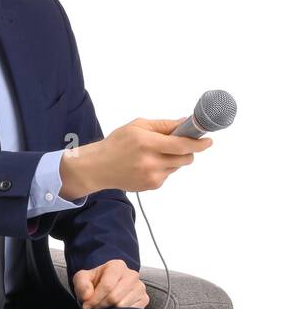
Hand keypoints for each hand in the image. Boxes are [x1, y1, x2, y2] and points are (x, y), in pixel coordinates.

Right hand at [59, 116, 212, 196]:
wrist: (99, 167)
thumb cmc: (117, 144)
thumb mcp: (138, 126)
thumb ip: (163, 125)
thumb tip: (184, 123)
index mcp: (147, 142)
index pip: (182, 144)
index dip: (199, 143)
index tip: (208, 140)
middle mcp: (150, 162)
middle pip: (185, 158)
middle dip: (189, 150)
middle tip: (183, 143)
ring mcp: (151, 176)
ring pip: (177, 166)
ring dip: (174, 158)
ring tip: (156, 154)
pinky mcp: (151, 186)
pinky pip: (168, 175)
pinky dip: (164, 168)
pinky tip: (148, 164)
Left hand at [72, 260, 148, 308]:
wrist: (105, 288)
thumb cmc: (93, 283)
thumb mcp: (81, 280)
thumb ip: (81, 285)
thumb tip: (88, 296)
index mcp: (117, 266)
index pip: (107, 285)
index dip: (95, 298)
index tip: (86, 305)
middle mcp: (132, 274)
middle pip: (114, 297)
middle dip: (101, 305)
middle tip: (94, 307)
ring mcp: (140, 287)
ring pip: (122, 306)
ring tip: (103, 306)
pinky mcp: (144, 299)